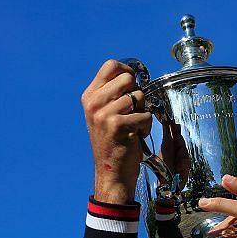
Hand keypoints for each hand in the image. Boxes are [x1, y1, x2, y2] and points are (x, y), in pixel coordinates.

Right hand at [81, 59, 151, 203]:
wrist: (111, 172)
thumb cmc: (114, 143)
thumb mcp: (105, 114)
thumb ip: (114, 94)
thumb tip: (133, 74)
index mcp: (89, 96)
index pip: (111, 65)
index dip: (128, 70)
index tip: (133, 84)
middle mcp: (94, 103)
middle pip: (128, 78)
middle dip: (138, 94)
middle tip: (133, 112)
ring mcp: (104, 114)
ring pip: (139, 97)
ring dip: (143, 113)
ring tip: (134, 126)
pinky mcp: (117, 125)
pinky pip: (145, 115)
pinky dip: (146, 126)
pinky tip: (137, 136)